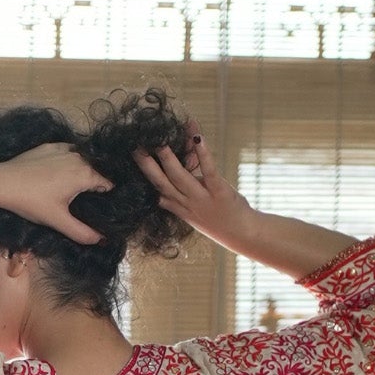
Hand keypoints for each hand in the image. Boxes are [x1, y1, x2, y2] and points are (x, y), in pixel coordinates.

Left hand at [0, 143, 110, 244]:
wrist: (2, 182)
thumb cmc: (32, 202)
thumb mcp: (58, 221)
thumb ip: (82, 232)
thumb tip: (101, 240)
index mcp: (85, 174)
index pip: (107, 184)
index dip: (105, 197)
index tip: (97, 207)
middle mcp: (79, 157)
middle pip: (95, 171)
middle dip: (93, 185)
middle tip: (81, 201)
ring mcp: (64, 148)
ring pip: (81, 160)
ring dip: (80, 172)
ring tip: (69, 189)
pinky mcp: (50, 146)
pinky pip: (66, 153)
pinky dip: (67, 162)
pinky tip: (56, 175)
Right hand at [135, 120, 254, 253]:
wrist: (244, 235)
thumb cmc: (220, 220)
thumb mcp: (194, 211)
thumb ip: (182, 194)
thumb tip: (171, 169)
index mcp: (179, 208)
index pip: (156, 190)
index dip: (143, 175)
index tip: (131, 159)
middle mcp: (187, 204)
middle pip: (161, 183)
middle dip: (147, 166)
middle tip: (136, 147)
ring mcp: (202, 199)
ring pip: (180, 177)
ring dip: (169, 158)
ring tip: (160, 140)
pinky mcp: (220, 193)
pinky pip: (209, 171)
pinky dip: (203, 154)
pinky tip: (198, 138)